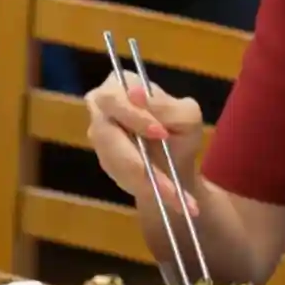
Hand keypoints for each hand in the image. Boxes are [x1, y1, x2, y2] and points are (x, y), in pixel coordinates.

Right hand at [85, 71, 203, 213]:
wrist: (176, 166)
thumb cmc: (181, 133)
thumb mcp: (187, 116)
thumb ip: (166, 106)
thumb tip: (136, 94)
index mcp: (119, 86)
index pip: (114, 100)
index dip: (134, 118)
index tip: (162, 134)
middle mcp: (100, 110)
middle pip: (106, 134)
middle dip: (139, 161)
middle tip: (170, 184)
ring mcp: (98, 136)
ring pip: (113, 161)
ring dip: (146, 181)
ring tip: (177, 198)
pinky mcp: (103, 160)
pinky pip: (118, 176)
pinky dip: (144, 188)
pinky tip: (168, 197)